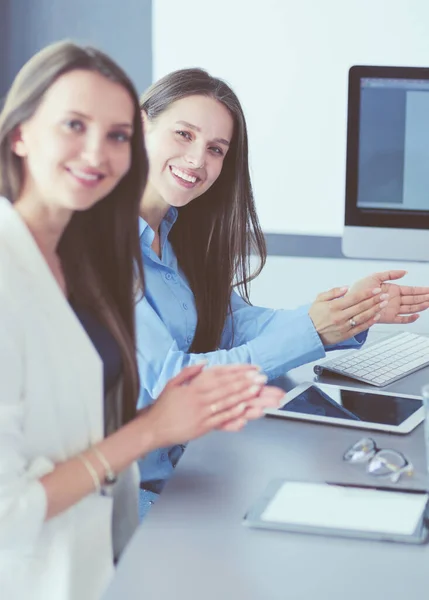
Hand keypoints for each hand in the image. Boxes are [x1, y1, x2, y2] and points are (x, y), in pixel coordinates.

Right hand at [139, 363, 280, 446]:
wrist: (153, 428)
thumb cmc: (163, 406)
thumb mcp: (173, 383)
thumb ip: (189, 372)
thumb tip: (204, 362)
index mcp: (193, 386)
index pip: (219, 376)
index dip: (237, 371)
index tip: (250, 369)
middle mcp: (199, 397)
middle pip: (226, 387)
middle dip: (245, 382)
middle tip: (260, 378)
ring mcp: (202, 412)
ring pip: (226, 401)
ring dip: (243, 395)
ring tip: (257, 389)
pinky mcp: (203, 426)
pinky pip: (221, 417)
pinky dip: (233, 412)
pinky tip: (244, 407)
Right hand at [308, 285, 386, 345]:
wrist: (309, 334)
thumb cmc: (314, 316)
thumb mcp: (319, 299)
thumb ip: (333, 292)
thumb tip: (346, 287)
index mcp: (333, 306)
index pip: (354, 298)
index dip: (367, 293)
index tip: (376, 289)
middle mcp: (340, 316)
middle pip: (361, 306)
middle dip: (375, 300)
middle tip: (384, 295)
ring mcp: (344, 326)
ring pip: (363, 317)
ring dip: (375, 309)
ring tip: (383, 304)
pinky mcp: (346, 335)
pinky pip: (361, 328)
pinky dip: (370, 322)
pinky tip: (376, 316)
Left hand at [348, 271, 428, 324]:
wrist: (349, 302)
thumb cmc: (359, 289)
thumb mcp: (375, 277)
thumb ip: (390, 274)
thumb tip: (404, 272)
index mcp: (393, 290)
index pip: (411, 290)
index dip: (421, 290)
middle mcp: (394, 300)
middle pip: (413, 299)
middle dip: (424, 298)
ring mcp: (392, 309)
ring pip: (410, 308)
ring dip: (420, 306)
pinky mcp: (388, 317)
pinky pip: (401, 319)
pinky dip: (409, 318)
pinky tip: (417, 315)